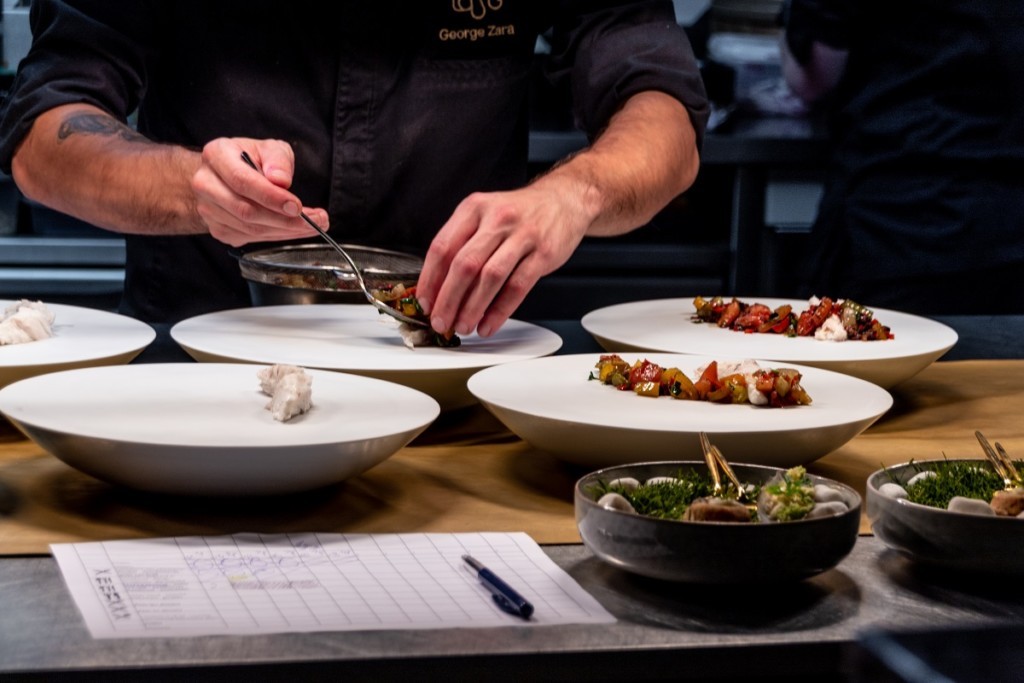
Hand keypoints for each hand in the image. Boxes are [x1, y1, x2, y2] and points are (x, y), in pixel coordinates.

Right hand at [191, 137, 326, 246]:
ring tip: (312, 225)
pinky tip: (293, 230)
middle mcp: (206, 183)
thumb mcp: (269, 148)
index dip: (271, 197)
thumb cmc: (249, 158)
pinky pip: (250, 238)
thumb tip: (281, 180)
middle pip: (245, 210)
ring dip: (285, 231)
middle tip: (315, 220)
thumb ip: (278, 160)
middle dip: (284, 220)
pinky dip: (277, 236)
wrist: (226, 174)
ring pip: (250, 228)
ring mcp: (209, 210)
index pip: (242, 181)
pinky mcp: (218, 229)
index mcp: (216, 155)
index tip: (296, 206)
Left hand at [415, 176, 592, 337]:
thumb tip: (439, 287)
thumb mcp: (485, 215)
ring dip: (472, 308)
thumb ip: (462, 243)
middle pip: (464, 265)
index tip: (425, 302)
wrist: (564, 200)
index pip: (443, 247)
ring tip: (463, 326)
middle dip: (448, 300)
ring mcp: (522, 235)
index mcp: (474, 209)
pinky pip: (517, 287)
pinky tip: (489, 324)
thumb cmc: (520, 213)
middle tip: (441, 321)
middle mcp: (496, 219)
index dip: (430, 279)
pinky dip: (500, 311)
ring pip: (490, 277)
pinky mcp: (543, 253)